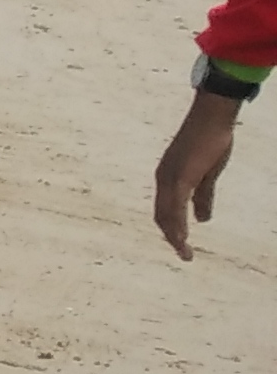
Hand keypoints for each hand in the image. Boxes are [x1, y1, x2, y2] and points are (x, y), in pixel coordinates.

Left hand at [156, 89, 237, 260]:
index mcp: (168, 178)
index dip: (171, 228)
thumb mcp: (208, 174)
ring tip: (184, 253)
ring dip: (174, 235)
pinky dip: (177, 223)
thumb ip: (203, 197)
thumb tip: (203, 220)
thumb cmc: (209, 141)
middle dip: (172, 237)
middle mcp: (163, 179)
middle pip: (162, 215)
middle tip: (184, 255)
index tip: (180, 245)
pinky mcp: (180, 176)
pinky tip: (182, 236)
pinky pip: (175, 205)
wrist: (211, 118)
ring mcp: (169, 177)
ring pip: (166, 214)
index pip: (165, 209)